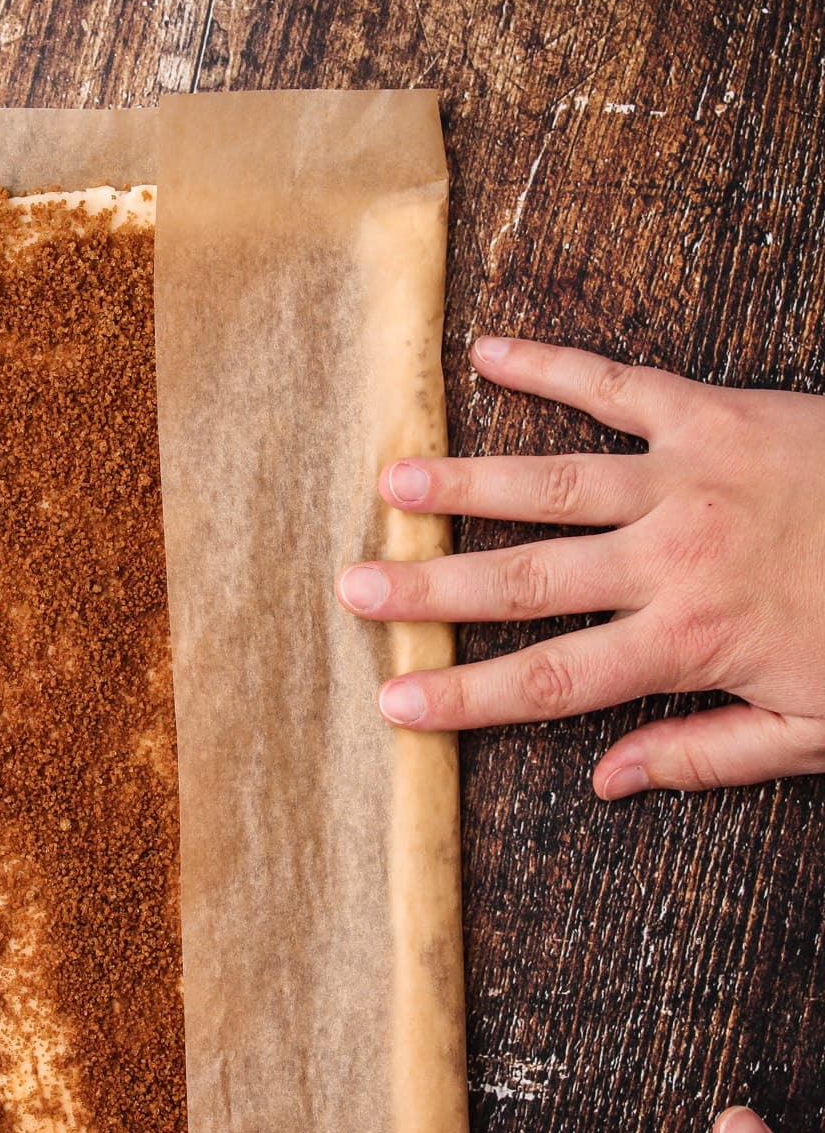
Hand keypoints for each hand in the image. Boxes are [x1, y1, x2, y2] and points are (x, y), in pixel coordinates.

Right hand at [336, 337, 824, 795]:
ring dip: (466, 484)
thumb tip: (606, 781)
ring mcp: (692, 478)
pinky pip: (620, 385)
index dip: (465, 696)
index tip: (395, 701)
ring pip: (553, 484)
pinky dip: (553, 366)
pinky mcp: (718, 413)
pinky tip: (490, 352)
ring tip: (392, 483)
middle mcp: (674, 559)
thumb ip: (706, 755)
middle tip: (353, 587)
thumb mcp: (813, 729)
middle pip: (527, 582)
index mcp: (692, 643)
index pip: (552, 681)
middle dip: (431, 590)